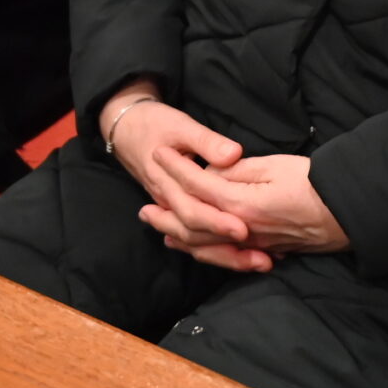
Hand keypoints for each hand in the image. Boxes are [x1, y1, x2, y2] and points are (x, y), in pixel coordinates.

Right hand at [102, 86, 261, 267]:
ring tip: (260, 263)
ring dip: (226, 256)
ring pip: (195, 243)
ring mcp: (171, 210)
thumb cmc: (155, 124)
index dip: (218, 221)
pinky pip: (195, 238)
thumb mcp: (181, 125)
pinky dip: (217, 250)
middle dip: (228, 248)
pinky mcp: (178, 211)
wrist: (126, 128)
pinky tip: (243, 257)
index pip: (193, 211)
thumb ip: (207, 142)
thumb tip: (232, 155)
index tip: (244, 228)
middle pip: (196, 234)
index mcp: (168, 183)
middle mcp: (168, 202)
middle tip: (261, 257)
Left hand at [154, 154, 349, 270]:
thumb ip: (238, 172)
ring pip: (204, 244)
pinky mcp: (263, 250)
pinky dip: (201, 249)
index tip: (159, 153)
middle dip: (166, 212)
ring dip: (177, 234)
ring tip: (158, 227)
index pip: (198, 186)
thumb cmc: (316, 183)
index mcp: (242, 204)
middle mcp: (242, 230)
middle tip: (143, 206)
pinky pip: (222, 254)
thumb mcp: (276, 166)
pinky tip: (192, 245)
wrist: (349, 212)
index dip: (176, 168)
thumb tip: (210, 175)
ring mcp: (252, 244)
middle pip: (193, 223)